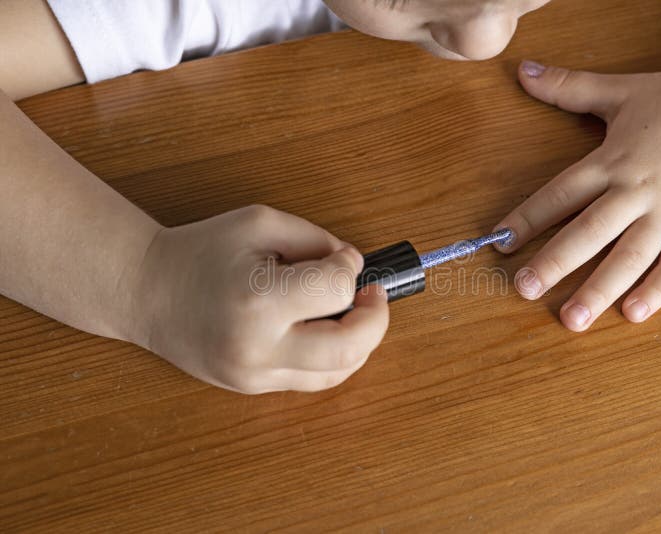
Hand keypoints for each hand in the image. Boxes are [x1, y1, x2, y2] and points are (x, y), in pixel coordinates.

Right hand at [132, 205, 388, 393]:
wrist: (145, 292)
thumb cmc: (200, 251)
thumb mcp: (260, 223)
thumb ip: (315, 240)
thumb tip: (354, 267)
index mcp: (257, 300)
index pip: (336, 290)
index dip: (350, 267)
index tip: (342, 257)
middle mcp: (258, 347)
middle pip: (349, 349)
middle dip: (375, 319)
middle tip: (373, 295)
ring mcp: (254, 375)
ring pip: (337, 372)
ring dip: (360, 341)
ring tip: (351, 311)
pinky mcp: (253, 387)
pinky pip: (312, 380)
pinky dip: (334, 356)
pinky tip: (329, 330)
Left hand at [495, 60, 660, 330]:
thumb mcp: (619, 91)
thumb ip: (568, 88)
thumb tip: (523, 71)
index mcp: (611, 161)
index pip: (559, 194)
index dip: (527, 219)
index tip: (500, 243)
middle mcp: (636, 190)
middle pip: (588, 231)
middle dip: (554, 263)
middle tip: (524, 289)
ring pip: (629, 256)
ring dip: (598, 289)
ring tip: (571, 320)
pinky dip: (657, 290)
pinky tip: (633, 314)